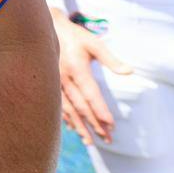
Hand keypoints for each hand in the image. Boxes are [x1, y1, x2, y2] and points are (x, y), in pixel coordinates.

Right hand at [52, 11, 128, 144]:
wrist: (44, 30)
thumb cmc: (74, 36)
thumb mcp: (94, 43)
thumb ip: (111, 59)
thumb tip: (129, 72)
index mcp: (77, 70)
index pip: (91, 96)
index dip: (101, 112)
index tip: (111, 125)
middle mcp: (64, 80)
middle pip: (81, 107)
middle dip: (95, 125)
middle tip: (107, 139)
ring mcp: (55, 85)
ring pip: (69, 111)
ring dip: (80, 127)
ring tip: (90, 142)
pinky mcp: (49, 87)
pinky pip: (59, 107)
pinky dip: (67, 119)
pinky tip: (74, 128)